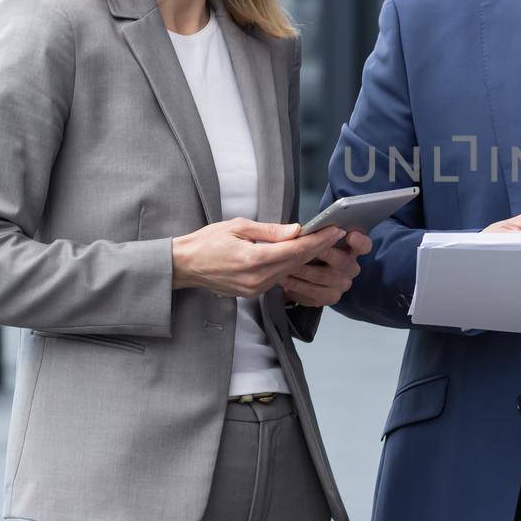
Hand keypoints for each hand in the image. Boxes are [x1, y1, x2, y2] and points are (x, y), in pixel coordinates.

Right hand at [171, 218, 343, 298]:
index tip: (334, 230)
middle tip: (335, 233)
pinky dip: (291, 266)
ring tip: (323, 242)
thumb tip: (296, 230)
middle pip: (297, 263)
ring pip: (290, 272)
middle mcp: (257, 279)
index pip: (295, 250)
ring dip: (307, 258)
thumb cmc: (206, 242)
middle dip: (318, 248)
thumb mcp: (238, 227)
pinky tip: (300, 255)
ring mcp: (255, 289)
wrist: (184, 266)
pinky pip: (279, 278)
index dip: (318, 240)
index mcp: (254, 260)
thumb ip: (270, 231)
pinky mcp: (253, 293)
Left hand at [280, 230, 372, 307]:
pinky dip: (296, 285)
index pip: (364, 245)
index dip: (359, 241)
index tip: (350, 235)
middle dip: (323, 254)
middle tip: (305, 248)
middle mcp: (351, 267)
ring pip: (323, 277)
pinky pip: (313, 293)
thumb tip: (296, 229)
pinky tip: (284, 279)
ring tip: (285, 264)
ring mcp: (342, 284)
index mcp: (351, 249)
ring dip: (302, 270)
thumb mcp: (307, 237)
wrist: (300, 275)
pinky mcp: (330, 297)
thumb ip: (303, 232)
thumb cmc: (309, 252)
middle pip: (343, 262)